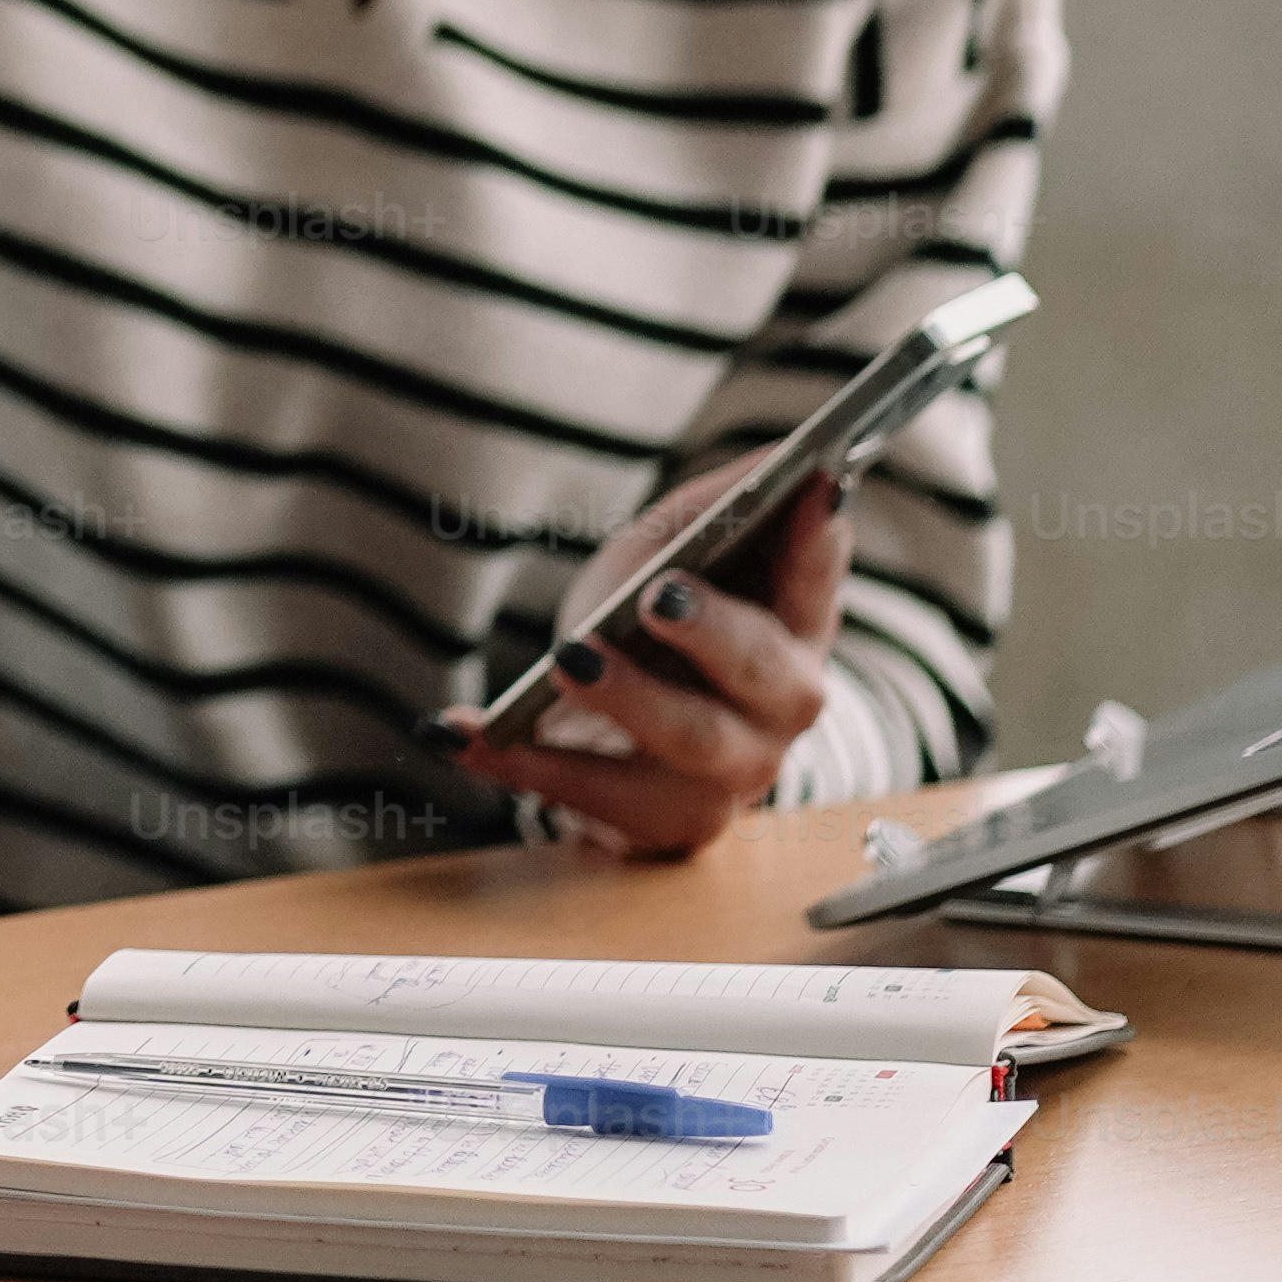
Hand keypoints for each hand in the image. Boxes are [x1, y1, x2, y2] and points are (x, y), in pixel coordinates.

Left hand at [431, 477, 846, 861]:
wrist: (601, 722)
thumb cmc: (646, 619)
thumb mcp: (668, 549)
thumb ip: (716, 507)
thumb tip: (781, 458)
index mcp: (792, 627)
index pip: (818, 581)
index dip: (820, 544)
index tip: (815, 490)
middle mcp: (776, 710)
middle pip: (766, 677)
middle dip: (715, 634)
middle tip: (659, 596)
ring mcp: (729, 776)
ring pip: (692, 750)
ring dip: (628, 703)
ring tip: (566, 660)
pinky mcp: (664, 823)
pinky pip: (597, 802)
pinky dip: (521, 763)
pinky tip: (460, 731)